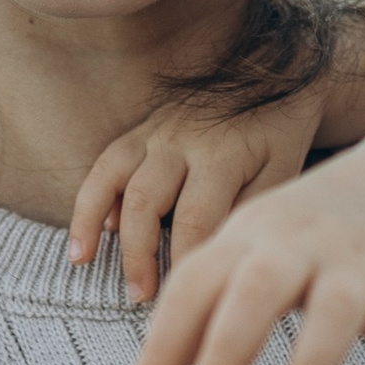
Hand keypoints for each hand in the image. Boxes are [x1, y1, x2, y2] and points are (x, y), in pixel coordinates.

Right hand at [68, 80, 331, 303]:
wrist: (273, 67)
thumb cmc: (280, 131)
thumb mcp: (283, 169)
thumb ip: (250, 210)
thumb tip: (216, 256)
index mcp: (223, 155)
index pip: (195, 219)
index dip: (184, 262)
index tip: (183, 297)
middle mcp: (182, 142)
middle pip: (145, 202)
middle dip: (137, 254)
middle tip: (138, 296)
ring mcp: (157, 132)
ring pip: (113, 178)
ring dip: (93, 222)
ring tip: (81, 262)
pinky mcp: (143, 128)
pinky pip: (106, 162)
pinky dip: (91, 198)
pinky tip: (87, 234)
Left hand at [126, 147, 364, 364]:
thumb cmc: (309, 230)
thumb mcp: (250, 248)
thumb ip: (206, 306)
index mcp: (250, 235)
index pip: (195, 282)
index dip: (165, 340)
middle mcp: (302, 243)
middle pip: (259, 288)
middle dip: (228, 350)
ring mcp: (360, 262)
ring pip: (335, 312)